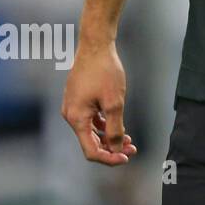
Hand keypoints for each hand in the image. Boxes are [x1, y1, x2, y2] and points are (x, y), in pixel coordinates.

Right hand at [61, 39, 137, 164]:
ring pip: (91, 132)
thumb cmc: (105, 71)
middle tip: (133, 149)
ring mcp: (73, 108)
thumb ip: (115, 128)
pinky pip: (91, 120)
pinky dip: (104, 126)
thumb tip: (117, 148)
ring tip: (130, 140)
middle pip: (90, 143)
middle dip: (112, 149)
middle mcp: (70, 116)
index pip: (91, 150)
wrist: (95, 46)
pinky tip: (118, 127)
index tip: (127, 157)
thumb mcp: (114, 102)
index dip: (109, 158)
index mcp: (76, 119)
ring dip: (109, 138)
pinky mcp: (78, 101)